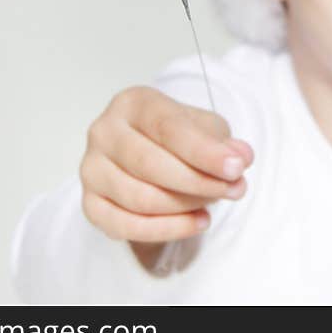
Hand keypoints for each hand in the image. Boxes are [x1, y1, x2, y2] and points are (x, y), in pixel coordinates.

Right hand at [80, 87, 253, 245]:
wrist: (150, 154)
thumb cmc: (176, 137)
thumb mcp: (206, 128)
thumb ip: (222, 141)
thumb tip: (240, 156)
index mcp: (132, 103)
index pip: (167, 127)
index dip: (204, 151)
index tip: (236, 168)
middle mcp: (104, 132)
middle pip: (150, 164)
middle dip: (198, 182)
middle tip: (233, 189)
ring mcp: (91, 169)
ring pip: (139, 198)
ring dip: (185, 206)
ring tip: (215, 203)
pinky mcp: (91, 203)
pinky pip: (126, 226)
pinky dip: (167, 229)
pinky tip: (198, 222)